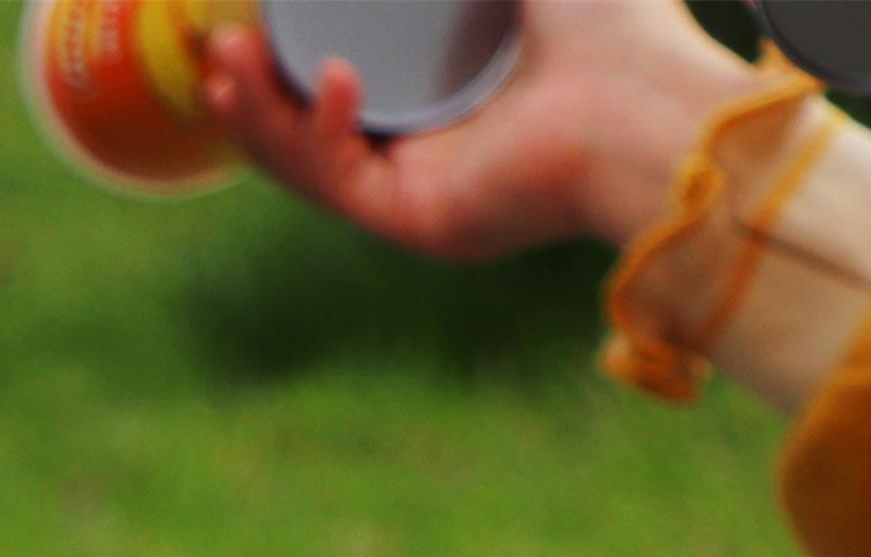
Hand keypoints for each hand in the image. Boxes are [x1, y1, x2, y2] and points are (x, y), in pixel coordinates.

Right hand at [199, 0, 759, 260]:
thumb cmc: (618, 29)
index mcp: (455, 102)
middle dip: (251, 90)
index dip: (288, 57)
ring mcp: (422, 193)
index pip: (348, 87)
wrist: (653, 102)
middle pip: (308, 129)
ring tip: (223, 61)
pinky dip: (322, 132)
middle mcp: (433, 154)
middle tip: (217, 42)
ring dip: (256, 115)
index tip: (253, 15)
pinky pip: (342, 181)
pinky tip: (335, 79)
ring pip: (306, 162)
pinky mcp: (420, 222)